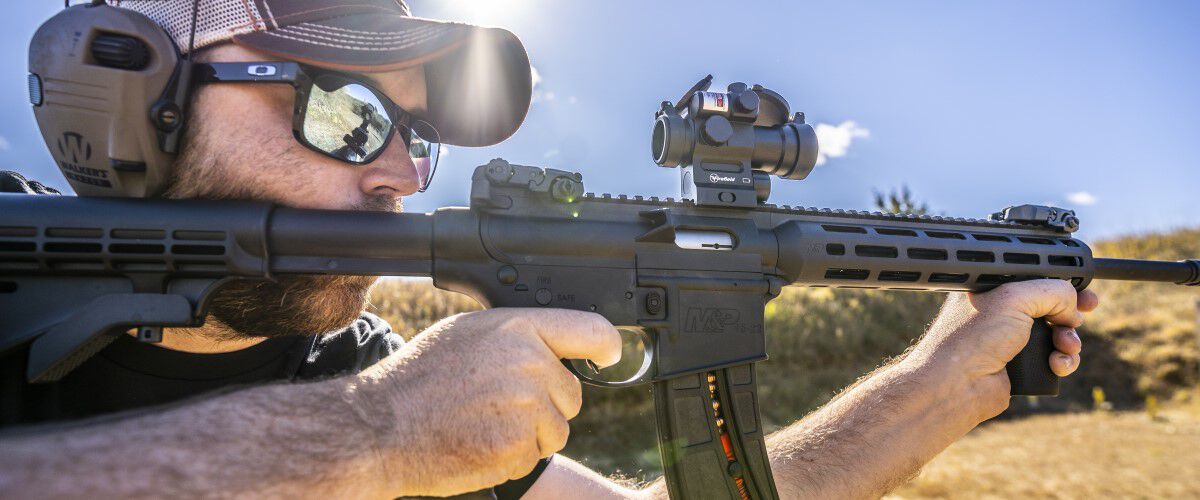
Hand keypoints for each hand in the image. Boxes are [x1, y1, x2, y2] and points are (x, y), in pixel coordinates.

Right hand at [352, 308, 621, 496]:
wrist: (378, 427)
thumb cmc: (417, 380)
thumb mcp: (466, 335)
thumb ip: (515, 336)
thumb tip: (551, 345)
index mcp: (517, 329)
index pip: (589, 330)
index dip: (606, 346)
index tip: (609, 355)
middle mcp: (528, 362)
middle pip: (571, 392)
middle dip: (545, 405)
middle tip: (497, 406)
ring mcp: (526, 405)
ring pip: (557, 429)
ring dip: (530, 436)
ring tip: (483, 425)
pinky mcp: (519, 445)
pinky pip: (536, 456)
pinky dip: (512, 458)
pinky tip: (478, 443)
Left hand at [910, 279, 1098, 420]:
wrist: (956, 387)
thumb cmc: (971, 340)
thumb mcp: (1013, 298)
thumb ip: (1051, 291)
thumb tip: (1073, 305)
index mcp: (991, 289)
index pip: (1034, 279)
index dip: (1059, 282)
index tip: (1081, 287)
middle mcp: (1000, 313)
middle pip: (1050, 306)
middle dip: (1071, 311)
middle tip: (1086, 310)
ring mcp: (1010, 341)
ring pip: (1057, 334)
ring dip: (1070, 338)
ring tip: (1066, 344)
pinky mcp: (1020, 367)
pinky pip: (1054, 359)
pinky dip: (1063, 361)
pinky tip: (1058, 364)